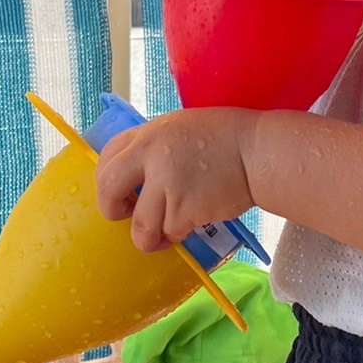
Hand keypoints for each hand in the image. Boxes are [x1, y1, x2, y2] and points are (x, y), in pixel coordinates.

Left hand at [95, 108, 257, 252]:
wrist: (256, 152)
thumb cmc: (224, 136)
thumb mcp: (179, 127)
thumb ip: (153, 148)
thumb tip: (135, 177)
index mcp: (147, 134)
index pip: (106, 157)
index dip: (107, 180)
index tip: (118, 191)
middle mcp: (150, 158)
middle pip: (108, 191)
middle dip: (112, 210)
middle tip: (126, 216)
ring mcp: (167, 186)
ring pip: (141, 226)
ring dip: (151, 235)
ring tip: (166, 231)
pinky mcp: (185, 210)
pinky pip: (171, 232)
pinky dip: (180, 233)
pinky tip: (195, 221)